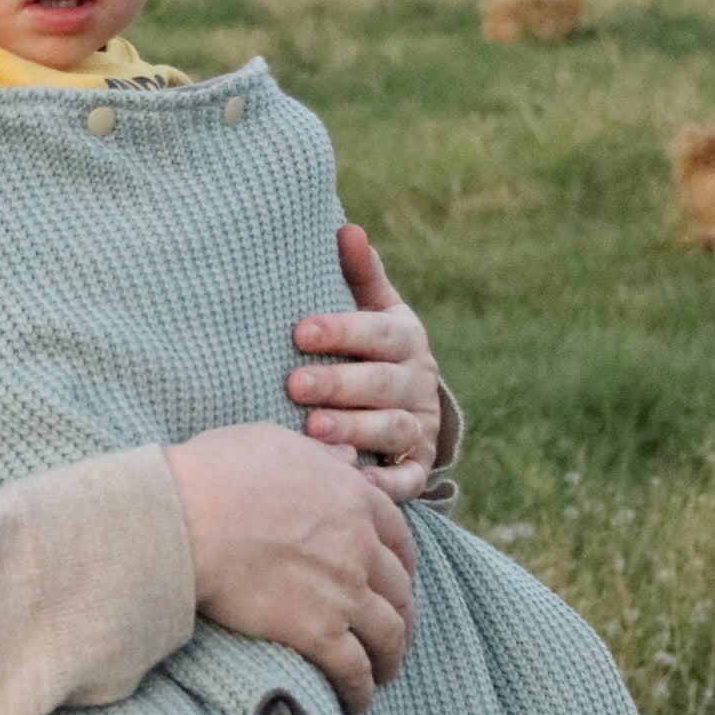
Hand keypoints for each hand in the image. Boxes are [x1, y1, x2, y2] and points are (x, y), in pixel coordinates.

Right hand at [162, 424, 414, 714]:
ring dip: (391, 658)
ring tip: (381, 674)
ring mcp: (344, 591)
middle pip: (400, 589)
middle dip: (402, 614)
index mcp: (355, 497)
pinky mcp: (318, 631)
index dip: (402, 564)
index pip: (400, 537)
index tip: (395, 581)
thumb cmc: (216, 472)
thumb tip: (346, 457)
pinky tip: (356, 703)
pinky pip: (354, 669)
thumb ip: (320, 454)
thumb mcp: (276, 443)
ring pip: (389, 633)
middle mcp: (360, 546)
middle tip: (391, 632)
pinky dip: (361, 690)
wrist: (186, 517)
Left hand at [287, 225, 443, 502]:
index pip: (378, 333)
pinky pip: (405, 480)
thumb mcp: (375, 312)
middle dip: (339, 385)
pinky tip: (352, 484)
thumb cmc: (373, 352)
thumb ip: (361, 275)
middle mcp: (418, 384)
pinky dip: (384, 486)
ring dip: (353, 431)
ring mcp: (419, 427)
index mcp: (406, 340)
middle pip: (382, 384)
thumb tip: (346, 228)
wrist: (411, 410)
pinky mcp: (416, 468)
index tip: (299, 331)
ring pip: (391, 430)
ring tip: (311, 432)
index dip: (341, 331)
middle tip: (294, 385)